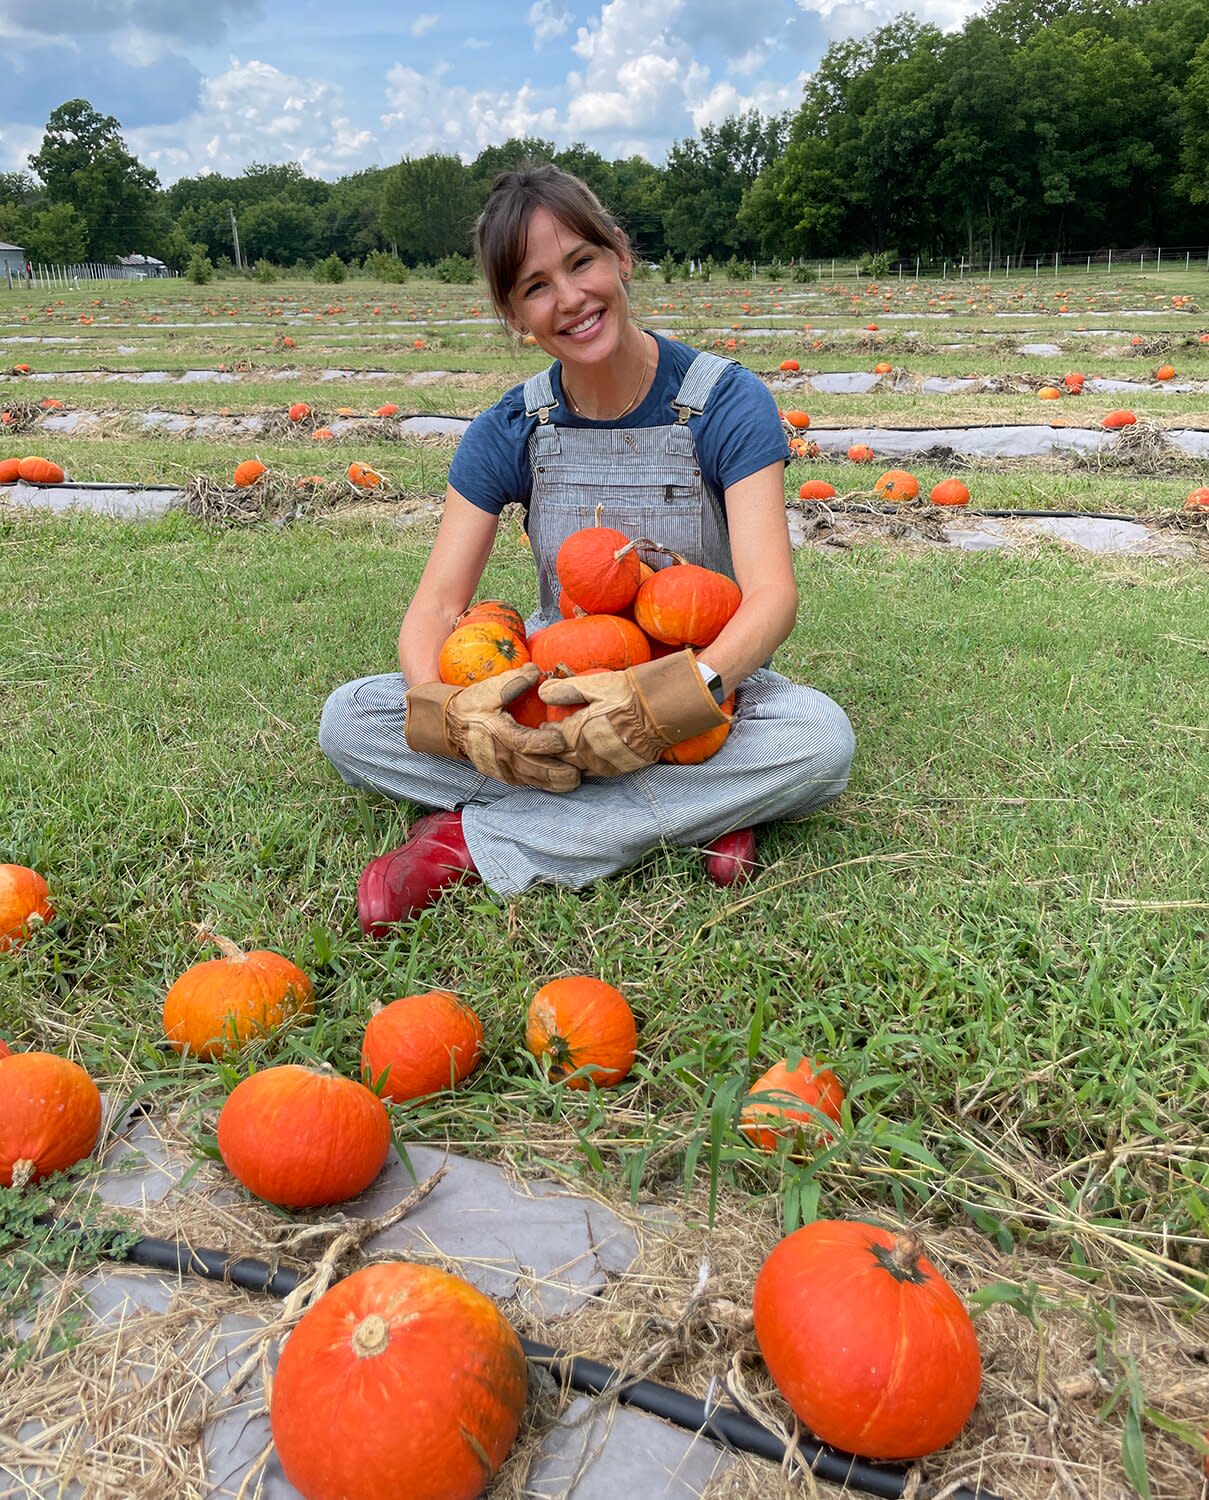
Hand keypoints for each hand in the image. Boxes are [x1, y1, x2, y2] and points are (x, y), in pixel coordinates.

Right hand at [406, 666, 580, 792]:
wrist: (453, 725)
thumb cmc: (475, 705)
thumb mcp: (490, 689)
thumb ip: (514, 680)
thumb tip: (537, 671)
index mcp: (498, 732)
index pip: (523, 742)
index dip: (543, 742)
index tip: (562, 740)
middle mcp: (500, 754)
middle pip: (530, 767)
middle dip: (554, 773)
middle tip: (576, 775)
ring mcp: (501, 767)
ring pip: (529, 779)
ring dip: (552, 782)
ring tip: (573, 782)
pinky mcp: (503, 774)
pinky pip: (524, 781)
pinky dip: (541, 784)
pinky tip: (559, 784)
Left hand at [539, 651, 729, 776]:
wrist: (661, 711)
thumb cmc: (627, 694)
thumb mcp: (594, 686)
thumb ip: (566, 690)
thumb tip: (542, 692)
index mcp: (577, 733)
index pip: (552, 739)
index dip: (546, 732)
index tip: (542, 726)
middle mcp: (588, 754)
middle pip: (562, 757)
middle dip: (555, 749)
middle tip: (550, 741)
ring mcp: (604, 764)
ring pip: (578, 767)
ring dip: (571, 759)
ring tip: (569, 748)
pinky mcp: (619, 769)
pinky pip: (596, 772)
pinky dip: (588, 765)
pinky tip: (588, 756)